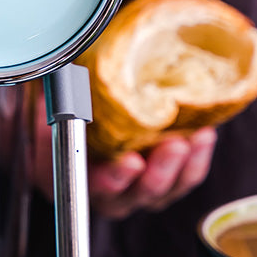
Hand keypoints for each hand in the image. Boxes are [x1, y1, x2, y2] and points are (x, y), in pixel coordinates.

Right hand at [30, 85, 216, 218]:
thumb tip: (65, 63)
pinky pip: (187, 177)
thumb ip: (61, 99)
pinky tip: (205, 135)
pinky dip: (198, 158)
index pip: (99, 186)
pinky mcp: (167, 181)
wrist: (75, 144)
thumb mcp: (51, 115)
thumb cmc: (63, 128)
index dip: (117, 178)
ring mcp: (142, 190)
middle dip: (161, 170)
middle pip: (141, 192)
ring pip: (167, 187)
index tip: (132, 162)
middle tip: (174, 145)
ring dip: (185, 164)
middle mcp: (114, 194)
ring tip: (198, 137)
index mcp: (83, 180)